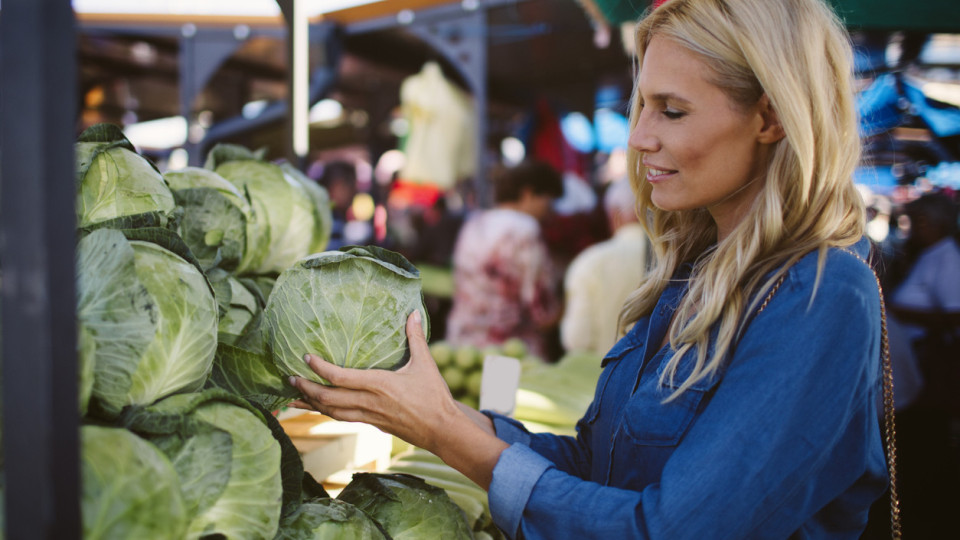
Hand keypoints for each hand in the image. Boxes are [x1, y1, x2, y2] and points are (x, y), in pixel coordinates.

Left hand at [288, 310, 461, 452]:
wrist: (442, 430)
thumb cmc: (434, 397)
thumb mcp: (425, 364)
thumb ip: (415, 337)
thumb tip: (413, 312)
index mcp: (379, 385)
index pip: (341, 377)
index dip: (320, 368)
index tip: (306, 358)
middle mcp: (369, 402)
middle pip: (328, 398)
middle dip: (306, 388)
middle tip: (290, 377)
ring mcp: (369, 416)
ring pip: (332, 412)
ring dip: (311, 404)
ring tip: (293, 397)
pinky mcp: (372, 424)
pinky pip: (343, 418)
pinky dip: (326, 412)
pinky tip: (318, 409)